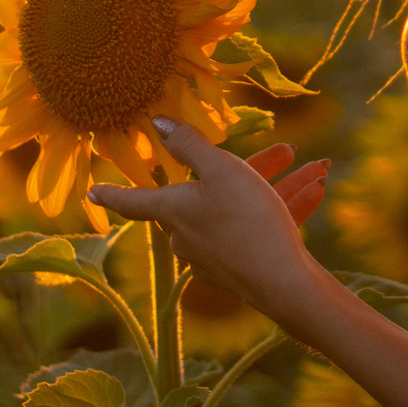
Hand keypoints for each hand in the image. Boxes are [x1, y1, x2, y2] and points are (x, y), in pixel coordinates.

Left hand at [87, 119, 330, 319]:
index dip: (113, 192)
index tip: (92, 191)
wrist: (283, 283)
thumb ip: (189, 144)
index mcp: (172, 211)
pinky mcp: (239, 270)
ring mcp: (213, 256)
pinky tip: (316, 192)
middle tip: (288, 152)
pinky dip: (283, 209)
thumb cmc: (247, 218)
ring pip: (242, 209)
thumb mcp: (220, 170)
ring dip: (280, 187)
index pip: (132, 200)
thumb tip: (157, 123)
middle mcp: (186, 236)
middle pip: (211, 193)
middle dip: (255, 169)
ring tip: (315, 169)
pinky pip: (256, 229)